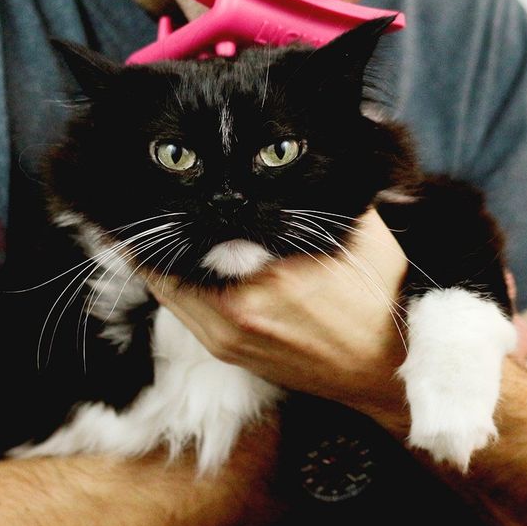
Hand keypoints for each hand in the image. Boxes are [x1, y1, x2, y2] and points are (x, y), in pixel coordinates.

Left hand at [146, 208, 410, 425]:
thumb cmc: (376, 301)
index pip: (192, 241)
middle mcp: (235, 315)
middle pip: (165, 269)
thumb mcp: (364, 236)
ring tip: (146, 228)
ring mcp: (227, 340)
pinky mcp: (229, 353)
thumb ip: (328, 193)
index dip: (166, 215)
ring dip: (157, 262)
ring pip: (168, 292)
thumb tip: (303, 154)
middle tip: (140, 204)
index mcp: (264, 282)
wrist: (386, 371)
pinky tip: (176, 261)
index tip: (153, 190)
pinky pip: (183, 312)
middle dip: (152, 237)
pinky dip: (174, 285)